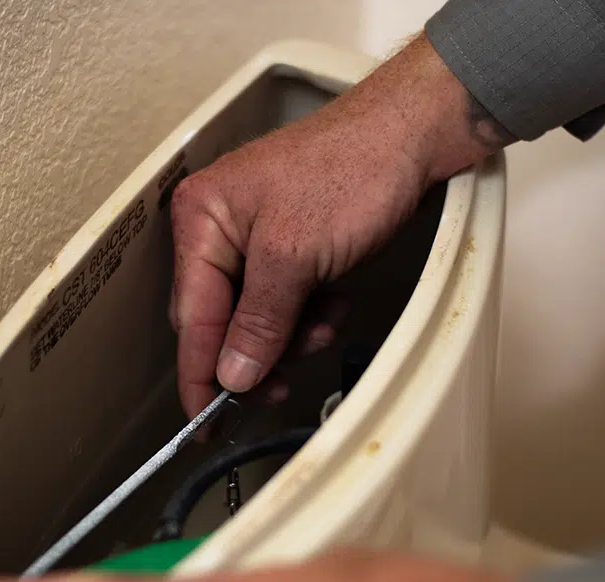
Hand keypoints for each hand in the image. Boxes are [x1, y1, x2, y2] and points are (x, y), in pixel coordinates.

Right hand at [169, 33, 510, 417]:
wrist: (412, 137)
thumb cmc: (352, 169)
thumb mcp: (294, 256)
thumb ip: (259, 321)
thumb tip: (233, 373)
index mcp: (203, 220)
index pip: (192, 315)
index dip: (199, 374)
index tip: (203, 420)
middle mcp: (220, 229)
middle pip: (221, 319)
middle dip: (256, 352)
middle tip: (278, 385)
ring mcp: (256, 238)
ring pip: (257, 317)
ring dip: (289, 335)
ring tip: (322, 327)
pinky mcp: (289, 246)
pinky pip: (284, 301)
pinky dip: (308, 315)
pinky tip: (333, 305)